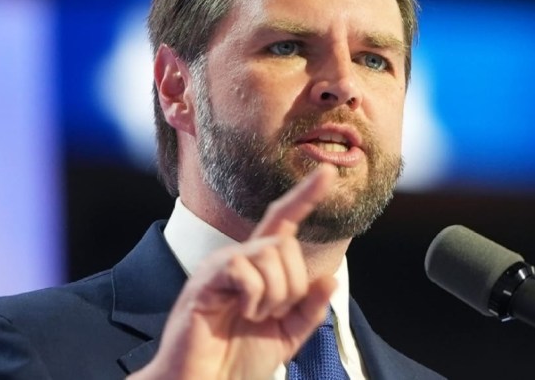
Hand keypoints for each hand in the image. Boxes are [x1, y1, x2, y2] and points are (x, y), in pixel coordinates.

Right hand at [129, 164, 338, 379]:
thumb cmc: (237, 362)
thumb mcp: (287, 335)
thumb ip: (309, 309)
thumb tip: (329, 277)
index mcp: (257, 268)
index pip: (283, 222)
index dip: (305, 197)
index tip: (327, 173)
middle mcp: (238, 259)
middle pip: (284, 244)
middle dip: (291, 286)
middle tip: (272, 314)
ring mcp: (219, 268)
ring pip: (269, 255)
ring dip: (274, 296)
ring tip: (253, 317)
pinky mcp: (205, 281)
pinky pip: (245, 270)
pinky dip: (253, 298)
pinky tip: (240, 313)